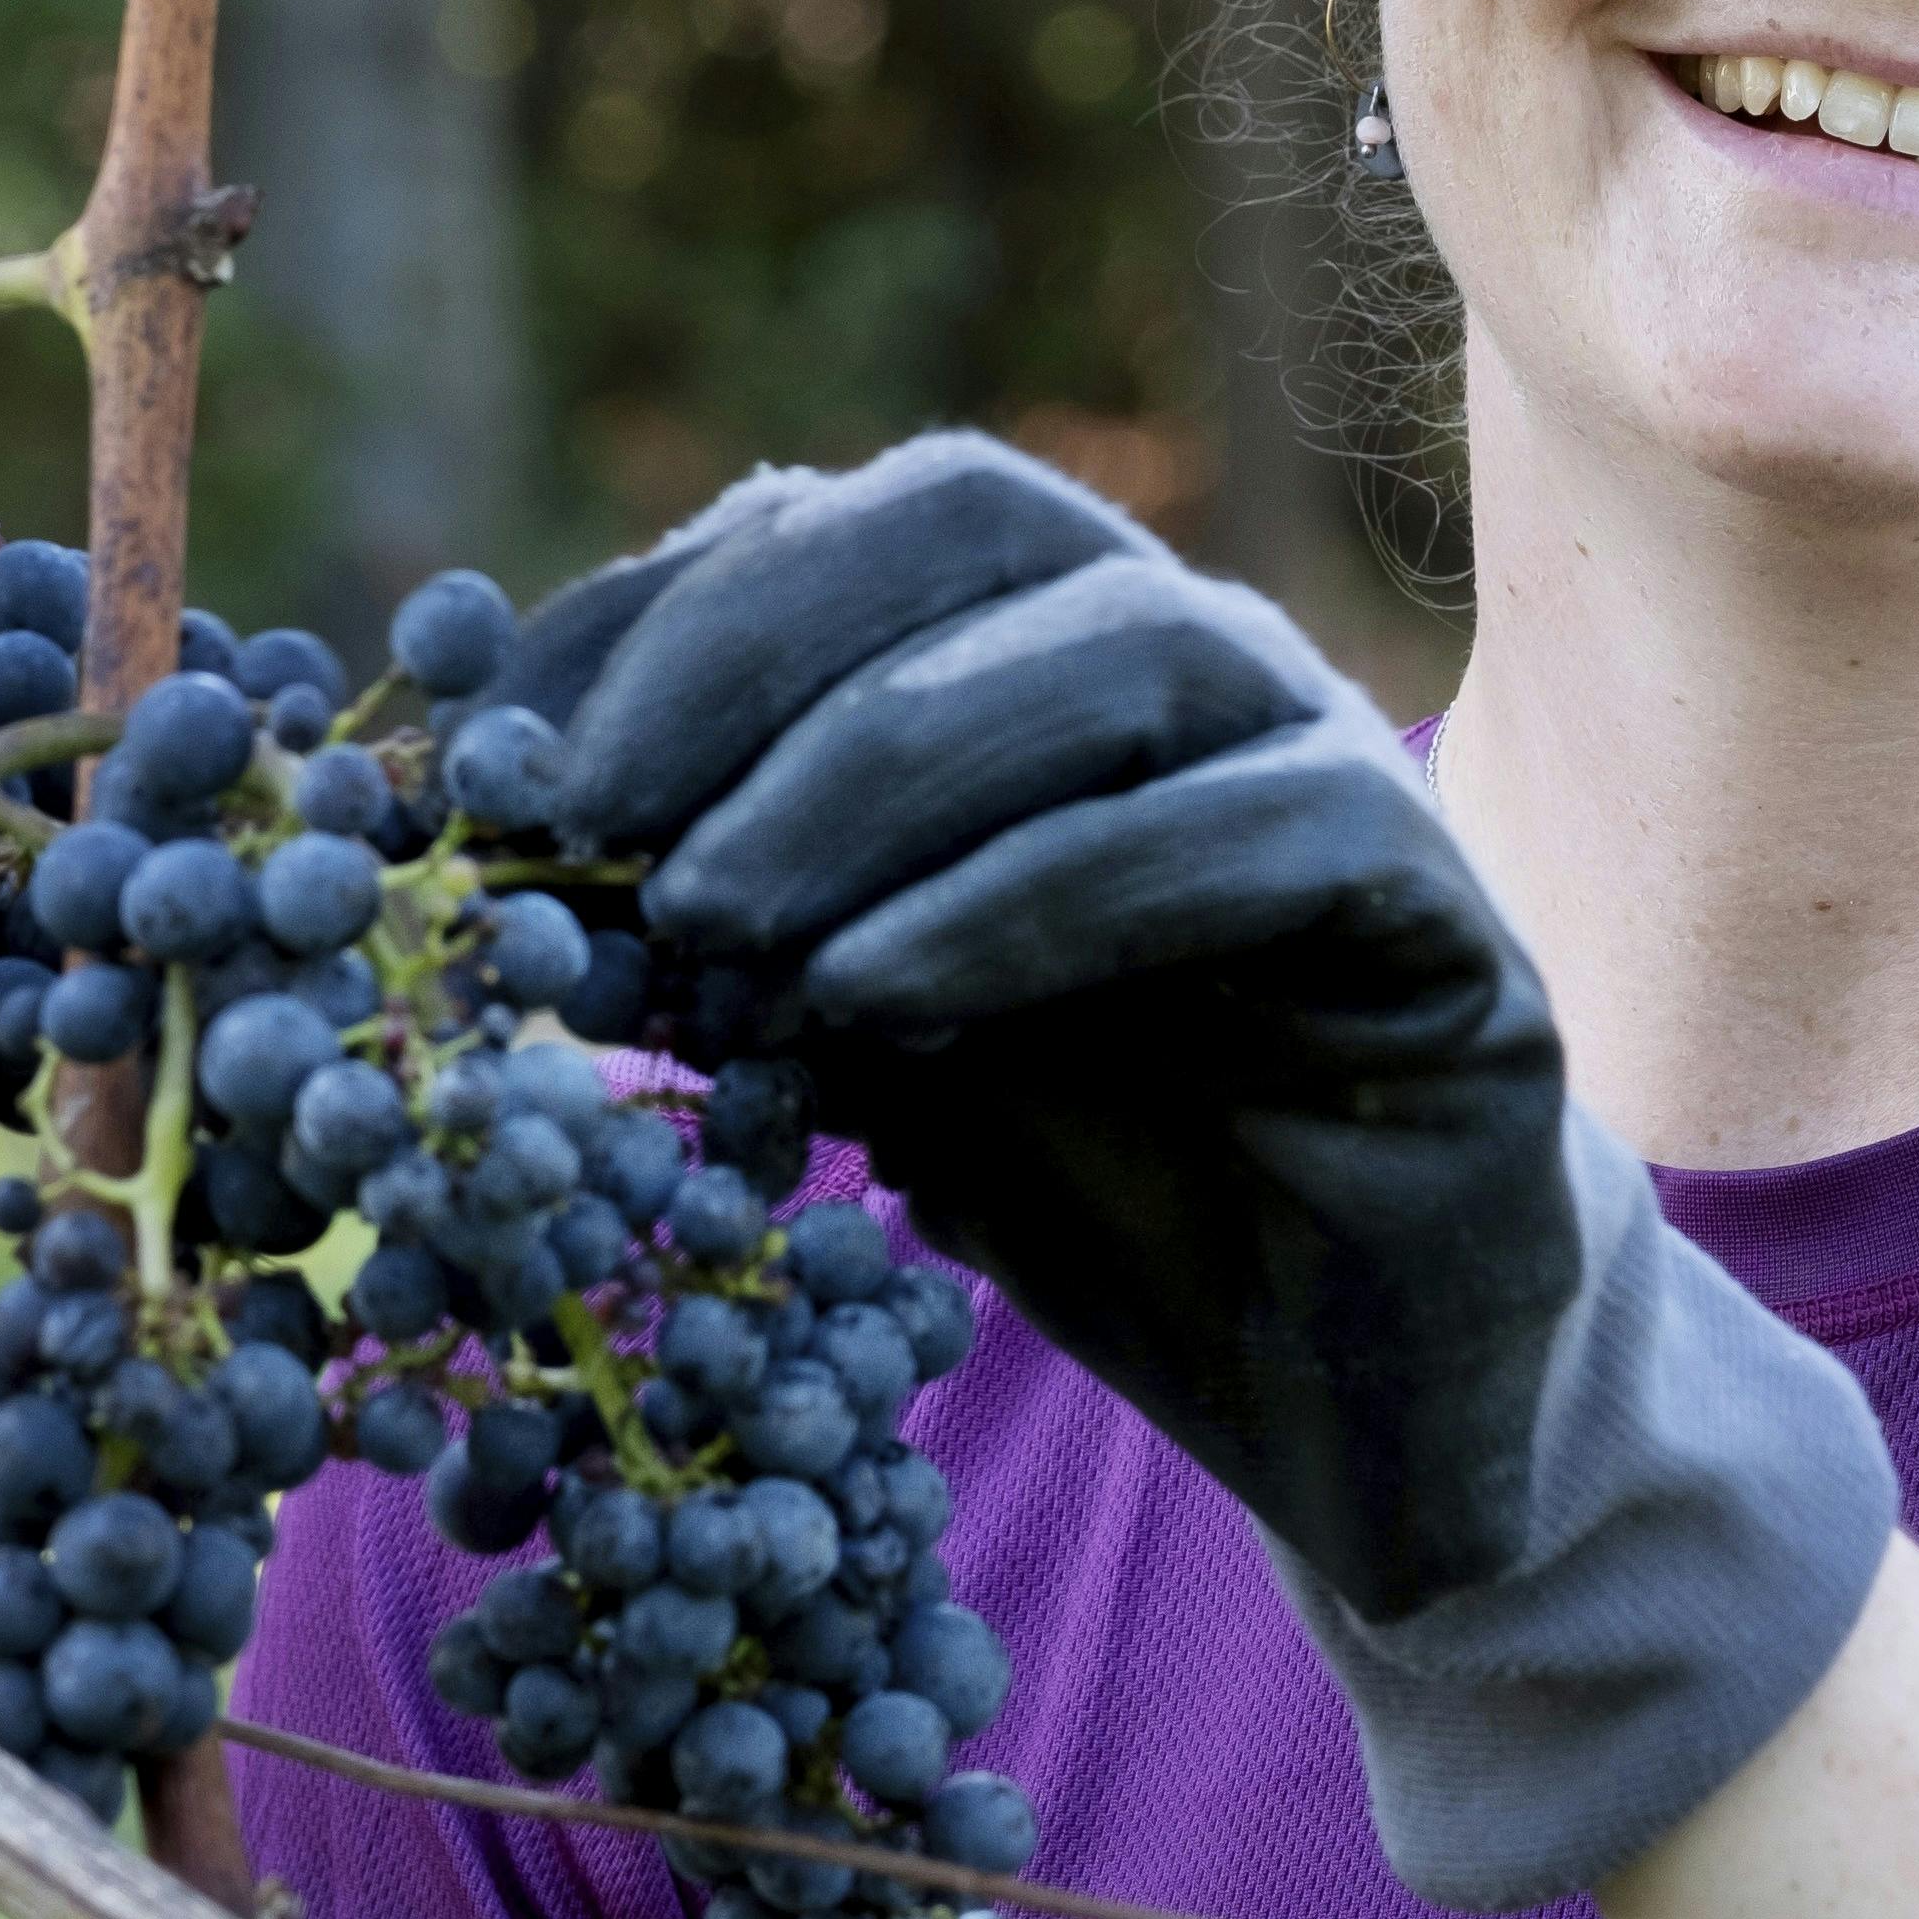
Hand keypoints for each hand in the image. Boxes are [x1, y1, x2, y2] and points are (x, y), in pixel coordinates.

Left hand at [498, 436, 1897, 1901]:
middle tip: (583, 826)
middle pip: (987, 520)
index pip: (858, 523)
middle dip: (759, 652)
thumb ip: (720, 925)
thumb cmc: (1102, 1192)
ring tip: (711, 930)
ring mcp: (1337, 770)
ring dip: (879, 768)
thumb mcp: (853, 1041)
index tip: (490, 759)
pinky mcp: (1443, 915)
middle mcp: (1208, 670)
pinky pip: (1258, 828)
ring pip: (1127, 643)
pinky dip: (1040, 895)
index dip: (665, 606)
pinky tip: (876, 1009)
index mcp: (1060, 661)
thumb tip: (475, 845)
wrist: (1361, 1398)